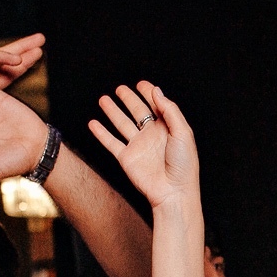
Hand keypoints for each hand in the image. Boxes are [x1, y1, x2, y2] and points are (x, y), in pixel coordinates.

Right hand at [89, 81, 199, 207]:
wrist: (173, 192)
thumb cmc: (183, 165)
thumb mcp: (182, 133)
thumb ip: (170, 110)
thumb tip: (157, 91)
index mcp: (167, 128)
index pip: (156, 105)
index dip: (149, 93)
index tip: (142, 84)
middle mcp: (151, 135)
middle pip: (137, 112)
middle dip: (129, 99)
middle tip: (120, 88)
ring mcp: (138, 146)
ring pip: (122, 124)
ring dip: (112, 111)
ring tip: (103, 99)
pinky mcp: (126, 158)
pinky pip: (110, 142)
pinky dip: (101, 133)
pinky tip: (93, 123)